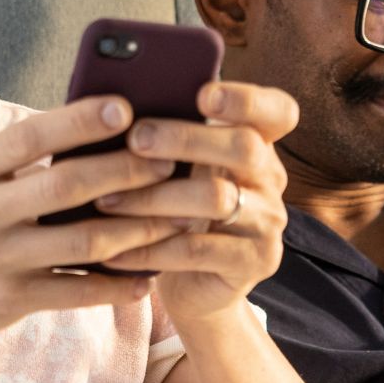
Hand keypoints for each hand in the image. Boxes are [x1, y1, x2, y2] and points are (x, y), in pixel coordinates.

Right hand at [0, 97, 198, 358]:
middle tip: (169, 160)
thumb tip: (83, 128)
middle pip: (67, 186)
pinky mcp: (9, 300)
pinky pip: (76, 292)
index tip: (126, 107)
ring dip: (137, 230)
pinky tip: (146, 278)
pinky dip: (115, 286)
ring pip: (83, 242)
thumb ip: (9, 158)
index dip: (80, 120)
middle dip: (127, 171)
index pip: (29, 136)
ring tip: (175, 218)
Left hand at [90, 80, 296, 325]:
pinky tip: (112, 250)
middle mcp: (271, 180)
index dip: (246, 99)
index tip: (202, 95)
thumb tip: (113, 105)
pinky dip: (149, 249)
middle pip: (244, 146)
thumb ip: (166, 138)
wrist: (194, 287)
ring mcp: (268, 223)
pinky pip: (197, 251)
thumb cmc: (175, 212)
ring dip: (154, 197)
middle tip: (135, 139)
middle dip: (184, 138)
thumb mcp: (177, 171)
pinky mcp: (254, 263)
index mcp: (258, 144)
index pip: (277, 111)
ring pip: (216, 199)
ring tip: (106, 199)